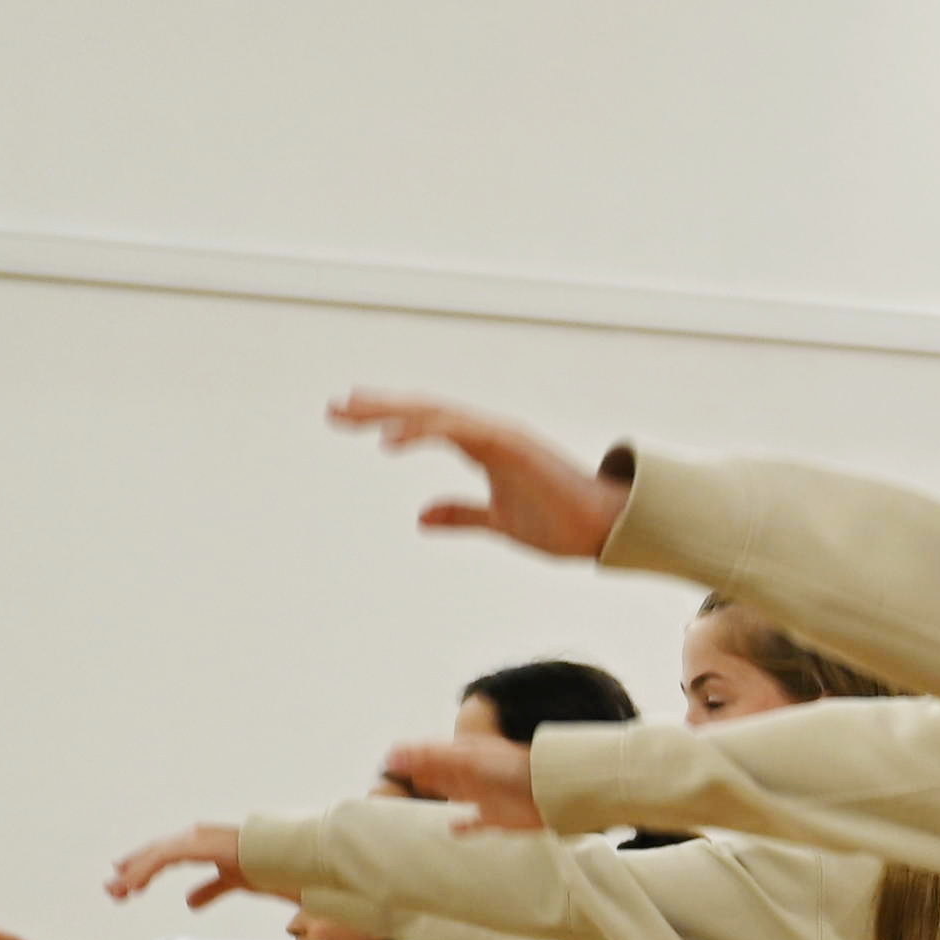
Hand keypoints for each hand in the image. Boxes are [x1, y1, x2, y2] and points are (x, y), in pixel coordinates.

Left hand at [107, 822, 253, 908]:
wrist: (284, 858)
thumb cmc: (264, 866)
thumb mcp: (231, 882)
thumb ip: (210, 890)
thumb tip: (189, 903)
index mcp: (202, 844)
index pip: (164, 853)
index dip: (144, 866)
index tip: (126, 882)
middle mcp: (195, 837)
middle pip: (154, 852)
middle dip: (132, 870)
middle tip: (112, 890)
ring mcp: (195, 838)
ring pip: (154, 855)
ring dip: (133, 873)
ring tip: (117, 893)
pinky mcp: (196, 845)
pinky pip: (162, 859)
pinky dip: (145, 871)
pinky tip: (134, 887)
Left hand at [331, 390, 631, 557]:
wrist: (605, 532)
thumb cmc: (561, 524)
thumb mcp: (499, 521)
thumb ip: (462, 515)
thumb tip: (421, 517)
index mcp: (485, 447)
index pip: (427, 424)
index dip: (389, 419)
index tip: (348, 419)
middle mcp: (490, 433)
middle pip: (424, 411)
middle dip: (378, 407)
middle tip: (335, 408)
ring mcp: (501, 436)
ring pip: (436, 413)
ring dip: (392, 411)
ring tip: (352, 414)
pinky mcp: (512, 446)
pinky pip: (459, 431)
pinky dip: (423, 430)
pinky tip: (389, 438)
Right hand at [387, 732, 546, 832]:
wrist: (549, 789)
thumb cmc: (508, 767)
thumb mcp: (465, 759)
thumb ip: (428, 757)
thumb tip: (391, 755)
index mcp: (460, 756)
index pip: (427, 755)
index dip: (408, 759)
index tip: (385, 767)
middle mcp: (469, 776)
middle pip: (437, 777)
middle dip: (418, 781)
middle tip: (390, 792)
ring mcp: (481, 797)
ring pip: (452, 797)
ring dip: (437, 801)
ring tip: (413, 812)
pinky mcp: (495, 818)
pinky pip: (473, 824)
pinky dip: (462, 827)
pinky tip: (451, 830)